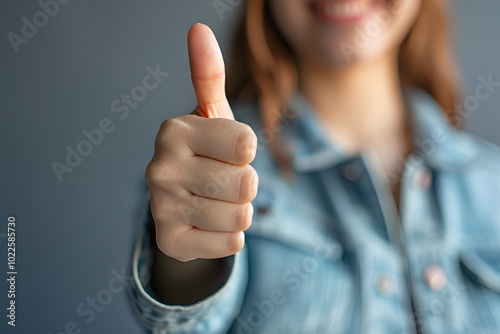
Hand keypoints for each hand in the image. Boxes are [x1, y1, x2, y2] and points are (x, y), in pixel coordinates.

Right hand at [146, 24, 257, 261]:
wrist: (182, 202)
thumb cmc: (206, 153)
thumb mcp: (212, 115)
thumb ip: (209, 74)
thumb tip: (198, 29)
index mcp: (173, 131)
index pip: (246, 146)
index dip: (246, 152)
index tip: (227, 152)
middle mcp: (159, 168)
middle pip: (246, 185)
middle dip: (246, 185)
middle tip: (224, 180)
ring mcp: (161, 208)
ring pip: (241, 217)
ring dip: (239, 211)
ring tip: (217, 201)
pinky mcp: (170, 242)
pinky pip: (231, 244)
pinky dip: (229, 236)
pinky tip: (208, 223)